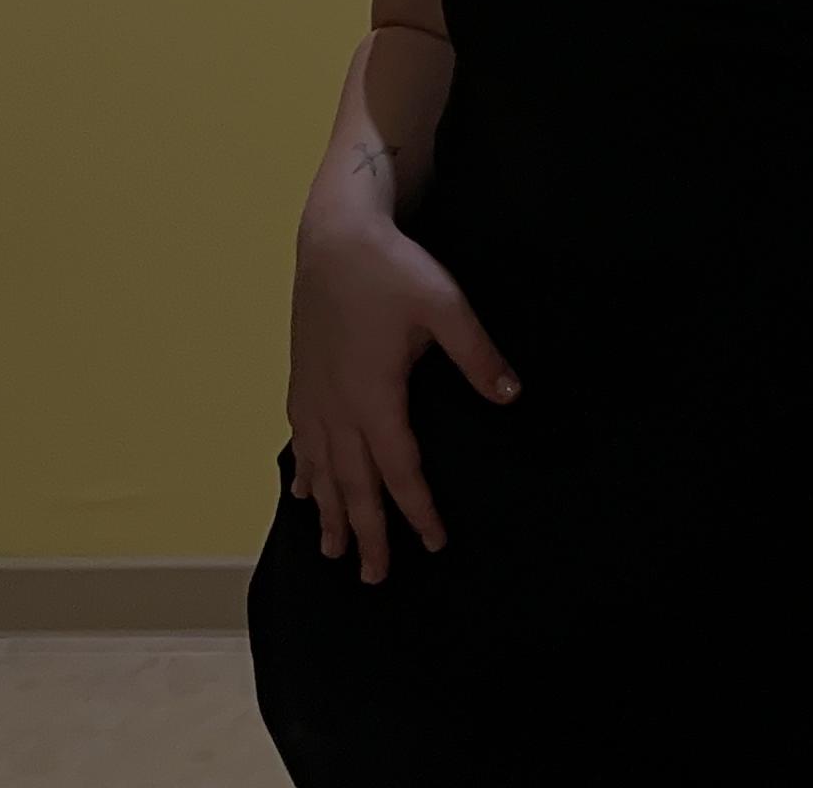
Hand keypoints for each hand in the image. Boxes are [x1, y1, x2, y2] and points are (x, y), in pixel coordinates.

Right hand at [287, 215, 519, 583]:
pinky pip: (302, 439)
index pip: (399, 470)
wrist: (334, 234)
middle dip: (367, 532)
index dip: (416, 510)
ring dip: (330, 513)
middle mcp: (337, 405)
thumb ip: (477, 356)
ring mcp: (314, 393)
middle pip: (354, 484)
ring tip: (333, 551)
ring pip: (322, 468)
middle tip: (375, 579)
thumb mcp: (446, 306)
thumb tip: (510, 396)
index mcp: (374, 396)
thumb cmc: (391, 268)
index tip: (432, 545)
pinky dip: (305, 471)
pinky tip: (302, 492)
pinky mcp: (303, 377)